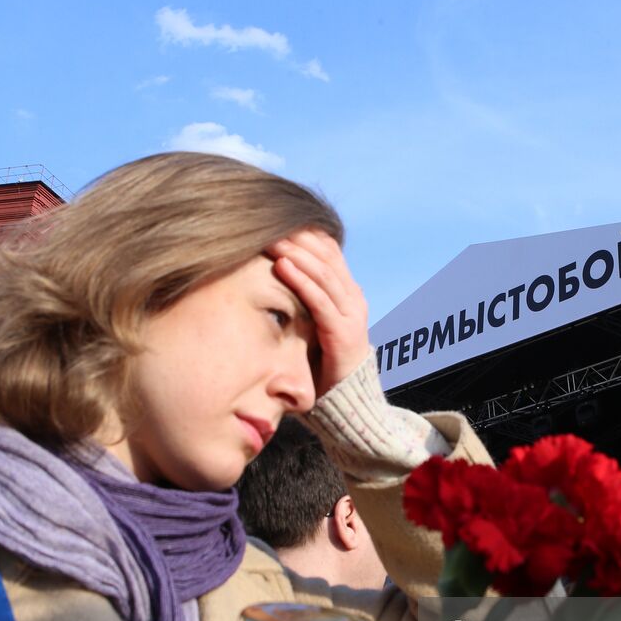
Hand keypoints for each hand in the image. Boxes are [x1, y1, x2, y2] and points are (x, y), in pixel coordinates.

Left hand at [269, 230, 369, 398]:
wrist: (348, 400)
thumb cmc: (324, 362)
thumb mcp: (315, 323)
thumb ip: (306, 301)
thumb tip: (275, 276)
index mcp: (347, 292)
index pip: (328, 251)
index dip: (304, 233)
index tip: (276, 220)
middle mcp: (353, 297)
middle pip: (325, 255)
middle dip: (297, 238)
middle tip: (267, 223)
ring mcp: (352, 313)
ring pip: (323, 273)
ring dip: (295, 253)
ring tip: (272, 239)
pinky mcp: (344, 332)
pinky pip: (321, 300)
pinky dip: (301, 281)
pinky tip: (282, 267)